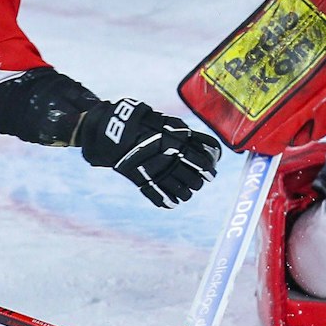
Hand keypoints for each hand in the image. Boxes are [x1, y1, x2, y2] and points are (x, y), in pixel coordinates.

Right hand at [78, 99, 220, 207]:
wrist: (114, 128)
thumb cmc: (145, 123)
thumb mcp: (170, 123)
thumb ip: (190, 136)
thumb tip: (211, 150)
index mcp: (177, 142)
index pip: (202, 162)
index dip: (209, 170)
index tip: (211, 173)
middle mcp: (168, 158)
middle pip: (194, 179)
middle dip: (198, 182)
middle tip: (198, 181)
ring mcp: (155, 170)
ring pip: (180, 191)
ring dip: (186, 193)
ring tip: (186, 192)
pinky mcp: (141, 179)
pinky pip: (158, 196)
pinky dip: (168, 201)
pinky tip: (172, 202)